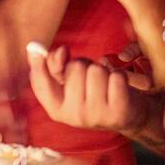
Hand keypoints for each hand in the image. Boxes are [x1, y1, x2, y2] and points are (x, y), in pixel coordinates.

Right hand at [26, 42, 150, 131]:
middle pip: (74, 67)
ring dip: (103, 70)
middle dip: (85, 65)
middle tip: (91, 77)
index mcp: (57, 109)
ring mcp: (95, 116)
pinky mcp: (117, 113)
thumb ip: (56, 67)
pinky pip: (116, 76)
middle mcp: (73, 116)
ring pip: (96, 70)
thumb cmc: (96, 93)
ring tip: (106, 83)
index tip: (35, 47)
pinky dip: (120, 75)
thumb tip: (59, 51)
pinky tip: (119, 87)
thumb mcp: (72, 83)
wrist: (130, 116)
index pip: (40, 83)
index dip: (37, 63)